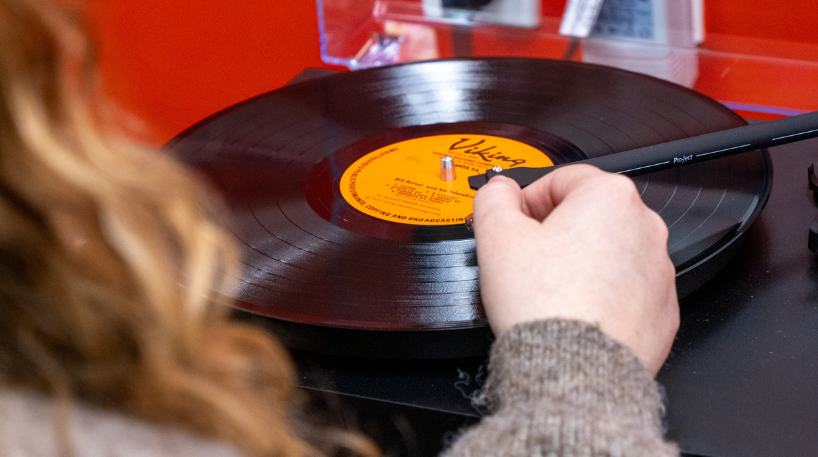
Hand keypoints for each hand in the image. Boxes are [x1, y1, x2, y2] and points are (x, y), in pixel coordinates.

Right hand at [473, 165, 678, 374]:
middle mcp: (644, 226)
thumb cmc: (545, 305)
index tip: (514, 220)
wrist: (577, 371)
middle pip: (588, 213)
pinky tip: (574, 309)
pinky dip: (602, 293)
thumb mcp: (497, 237)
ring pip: (609, 251)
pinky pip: (625, 288)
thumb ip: (493, 198)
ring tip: (550, 288)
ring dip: (580, 261)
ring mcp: (659, 269)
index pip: (561, 178)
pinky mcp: (661, 308)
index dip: (528, 198)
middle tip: (527, 257)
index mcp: (608, 197)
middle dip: (556, 230)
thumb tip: (499, 190)